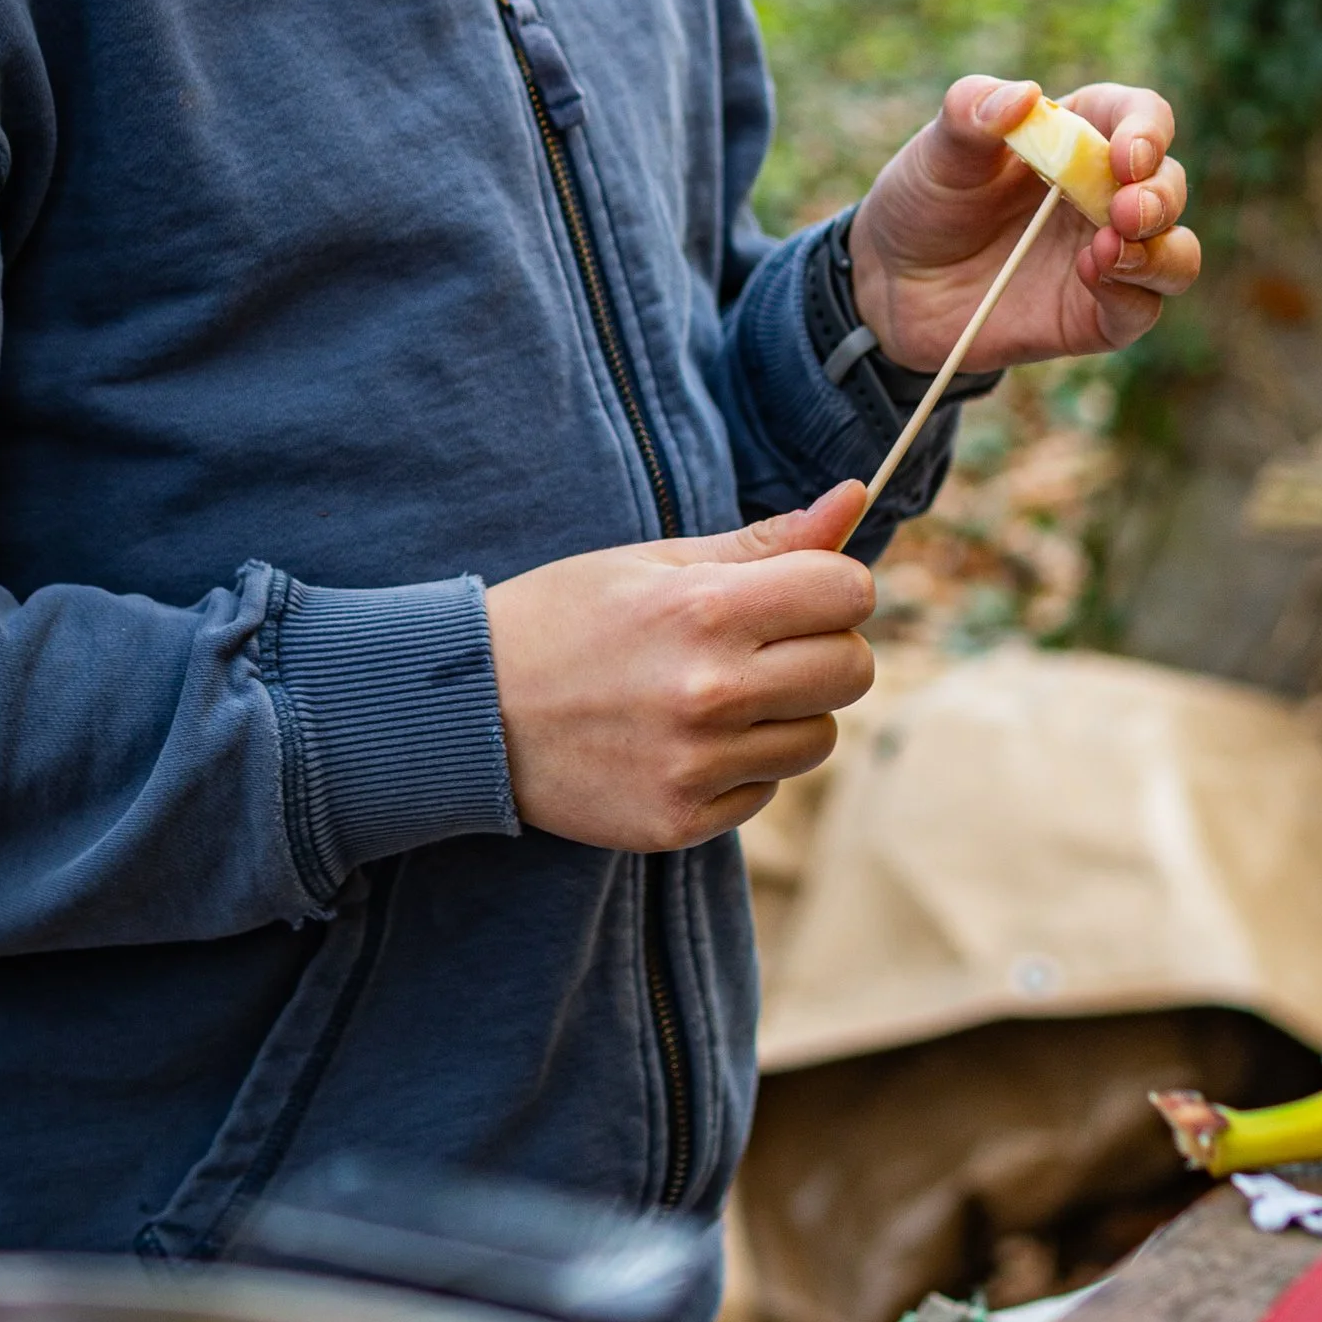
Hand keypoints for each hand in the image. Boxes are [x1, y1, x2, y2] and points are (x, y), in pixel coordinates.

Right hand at [487, 486, 873, 847]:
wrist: (466, 711)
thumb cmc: (564, 619)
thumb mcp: (654, 562)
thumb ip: (764, 542)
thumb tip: (854, 500)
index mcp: (706, 608)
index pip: (849, 593)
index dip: (834, 586)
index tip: (799, 592)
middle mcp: (710, 691)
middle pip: (853, 670)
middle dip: (824, 649)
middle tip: (764, 644)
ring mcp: (695, 764)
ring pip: (818, 738)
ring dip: (787, 715)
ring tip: (718, 695)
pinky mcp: (679, 821)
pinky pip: (765, 791)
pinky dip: (740, 767)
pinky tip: (682, 742)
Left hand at [846, 76, 1200, 371]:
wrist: (893, 285)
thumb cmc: (925, 201)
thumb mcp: (936, 151)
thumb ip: (971, 114)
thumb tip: (1025, 95)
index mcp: (1080, 136)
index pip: (1141, 117)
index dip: (1147, 131)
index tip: (1126, 156)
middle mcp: (1106, 194)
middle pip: (1169, 185)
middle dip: (1159, 196)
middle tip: (1126, 211)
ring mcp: (1108, 255)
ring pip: (1176, 253)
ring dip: (1161, 251)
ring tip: (1110, 249)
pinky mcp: (1097, 314)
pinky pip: (1142, 309)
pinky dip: (1131, 294)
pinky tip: (1092, 277)